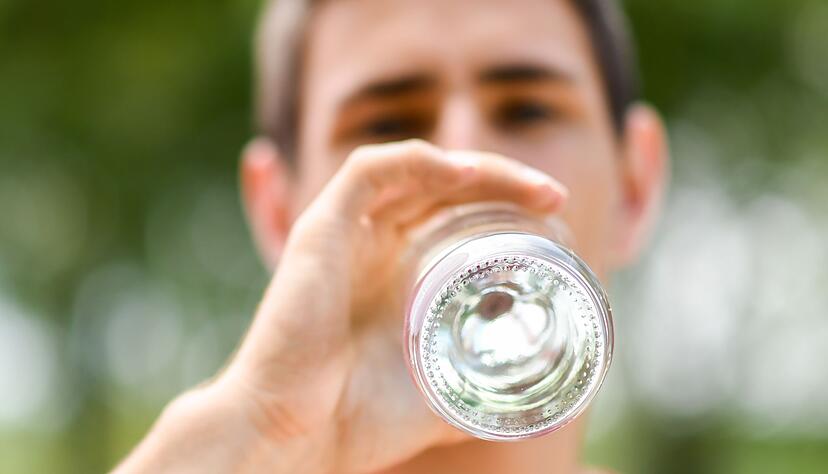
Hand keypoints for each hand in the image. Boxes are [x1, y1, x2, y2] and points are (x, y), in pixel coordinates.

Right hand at [116, 139, 567, 473]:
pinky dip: (419, 161)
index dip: (505, 207)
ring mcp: (345, 234)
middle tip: (553, 197)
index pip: (454, 214)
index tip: (555, 221)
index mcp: (395, 273)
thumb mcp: (440, 393)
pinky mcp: (319, 229)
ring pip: (415, 169)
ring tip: (530, 185)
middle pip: (443, 186)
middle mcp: (371, 245)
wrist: (296, 438)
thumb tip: (532, 395)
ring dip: (477, 168)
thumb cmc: (356, 420)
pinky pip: (368, 171)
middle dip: (503, 183)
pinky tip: (466, 174)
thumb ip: (476, 385)